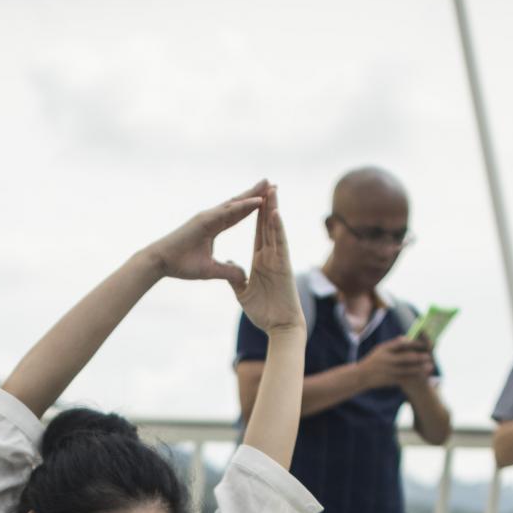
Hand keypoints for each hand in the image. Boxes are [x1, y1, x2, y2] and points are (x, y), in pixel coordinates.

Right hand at [144, 181, 270, 292]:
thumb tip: (244, 275)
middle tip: (273, 184)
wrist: (160, 262)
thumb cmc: (180, 265)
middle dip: (256, 194)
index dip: (252, 208)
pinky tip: (258, 201)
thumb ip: (228, 271)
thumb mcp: (211, 270)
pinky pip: (229, 212)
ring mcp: (208, 217)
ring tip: (269, 183)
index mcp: (213, 227)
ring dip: (253, 193)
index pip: (237, 215)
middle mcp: (212, 218)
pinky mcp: (205, 220)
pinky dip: (244, 206)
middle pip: (239, 204)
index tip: (266, 201)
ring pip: (236, 203)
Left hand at [232, 185, 301, 337]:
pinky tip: (275, 213)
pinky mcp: (284, 267)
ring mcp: (278, 260)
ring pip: (275, 230)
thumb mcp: (243, 293)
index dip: (254, 215)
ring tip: (272, 189)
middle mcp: (271, 257)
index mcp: (261, 261)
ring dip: (273, 209)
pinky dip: (278, 229)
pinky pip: (280, 245)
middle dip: (265, 204)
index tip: (251, 198)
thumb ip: (236, 278)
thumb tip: (229, 267)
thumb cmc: (265, 313)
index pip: (257, 233)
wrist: (279, 328)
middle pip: (267, 225)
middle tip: (266, 183)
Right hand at [366, 337, 434, 389]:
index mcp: (384, 350)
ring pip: (407, 370)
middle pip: (405, 358)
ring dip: (419, 368)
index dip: (413, 343)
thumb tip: (406, 338)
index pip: (401, 344)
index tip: (423, 343)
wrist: (361, 377)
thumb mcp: (380, 349)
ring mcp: (387, 371)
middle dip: (418, 357)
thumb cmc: (372, 361)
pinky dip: (414, 377)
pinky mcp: (389, 380)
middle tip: (429, 356)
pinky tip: (422, 376)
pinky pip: (404, 379)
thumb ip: (393, 344)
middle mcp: (386, 360)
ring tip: (430, 367)